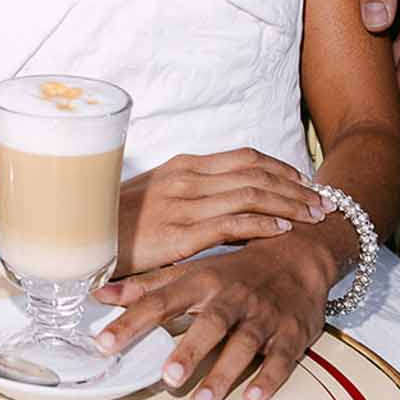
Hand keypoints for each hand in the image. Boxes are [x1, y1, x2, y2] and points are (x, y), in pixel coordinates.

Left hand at [95, 241, 329, 399]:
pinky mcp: (292, 333)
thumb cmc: (236, 268)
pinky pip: (282, 358)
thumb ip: (147, 287)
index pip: (161, 302)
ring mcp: (264, 316)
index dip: (132, 322)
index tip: (104, 343)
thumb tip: (100, 297)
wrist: (300, 253)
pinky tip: (253, 398)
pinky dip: (270, 378)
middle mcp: (233, 297)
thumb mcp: (192, 270)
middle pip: (211, 323)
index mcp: (203, 281)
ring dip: (224, 373)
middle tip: (168, 377)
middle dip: (190, 350)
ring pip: (245, 344)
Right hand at [113, 148, 331, 273]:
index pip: (245, 158)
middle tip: (324, 201)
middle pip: (257, 173)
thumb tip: (227, 207)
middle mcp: (186, 178)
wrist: (75, 240)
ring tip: (314, 217)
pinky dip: (263, 224)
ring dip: (290, 204)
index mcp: (182, 167)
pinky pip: (232, 222)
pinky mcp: (179, 233)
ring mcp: (183, 204)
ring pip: (252, 194)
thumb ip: (190, 197)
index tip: (305, 182)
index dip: (282, 168)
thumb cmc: (114, 224)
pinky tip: (283, 230)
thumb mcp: (154, 200)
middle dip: (296, 186)